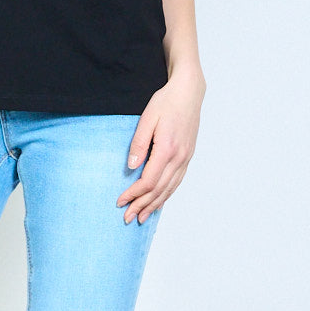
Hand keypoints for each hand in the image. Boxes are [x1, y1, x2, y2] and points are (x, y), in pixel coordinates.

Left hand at [117, 68, 204, 223]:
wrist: (189, 92)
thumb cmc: (167, 101)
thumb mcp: (147, 118)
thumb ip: (138, 143)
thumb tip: (131, 167)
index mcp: (167, 149)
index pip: (148, 181)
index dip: (134, 194)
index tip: (120, 201)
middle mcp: (179, 157)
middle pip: (159, 189)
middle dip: (142, 205)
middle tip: (127, 218)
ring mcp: (186, 158)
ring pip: (169, 189)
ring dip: (155, 204)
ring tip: (142, 217)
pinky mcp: (188, 156)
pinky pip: (177, 181)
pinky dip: (167, 195)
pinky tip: (159, 201)